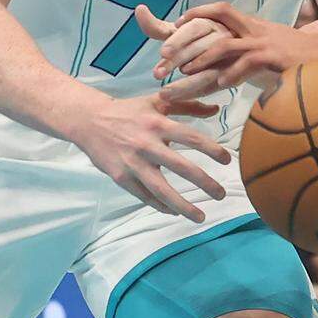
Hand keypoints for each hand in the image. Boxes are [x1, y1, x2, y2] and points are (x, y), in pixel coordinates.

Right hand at [68, 90, 230, 221]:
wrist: (90, 121)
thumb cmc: (129, 111)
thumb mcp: (158, 101)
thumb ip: (188, 105)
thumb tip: (216, 109)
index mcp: (158, 123)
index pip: (191, 138)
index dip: (212, 149)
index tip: (228, 160)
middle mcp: (147, 144)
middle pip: (181, 167)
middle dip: (204, 182)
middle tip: (221, 194)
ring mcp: (132, 163)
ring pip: (161, 190)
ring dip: (182, 205)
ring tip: (200, 216)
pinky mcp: (120, 177)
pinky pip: (144, 196)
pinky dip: (160, 205)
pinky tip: (174, 212)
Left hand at [152, 3, 317, 101]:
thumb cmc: (301, 56)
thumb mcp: (272, 49)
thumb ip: (251, 54)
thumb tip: (229, 66)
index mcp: (253, 26)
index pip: (220, 10)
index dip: (197, 13)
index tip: (177, 23)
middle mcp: (255, 30)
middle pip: (215, 23)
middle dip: (188, 38)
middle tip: (165, 55)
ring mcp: (265, 42)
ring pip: (226, 44)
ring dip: (203, 58)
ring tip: (186, 71)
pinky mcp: (275, 58)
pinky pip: (248, 64)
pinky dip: (232, 74)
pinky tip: (221, 85)